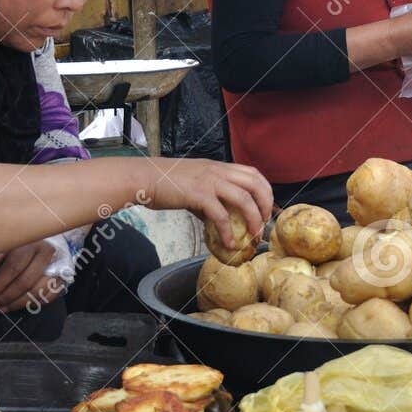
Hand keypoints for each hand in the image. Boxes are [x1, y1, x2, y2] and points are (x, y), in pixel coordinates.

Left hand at [0, 241, 62, 312]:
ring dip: (18, 304)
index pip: (14, 267)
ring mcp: (58, 269)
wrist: (54, 242)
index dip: (0, 283)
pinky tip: (19, 305)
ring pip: (37, 292)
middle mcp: (47, 255)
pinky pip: (48, 298)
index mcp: (33, 244)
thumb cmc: (28, 245)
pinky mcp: (63, 280)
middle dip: (7, 296)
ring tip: (4, 308)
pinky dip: (32, 304)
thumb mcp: (12, 244)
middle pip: (26, 282)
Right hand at [142, 159, 273, 250]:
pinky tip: (229, 244)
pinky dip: (228, 232)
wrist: (144, 178)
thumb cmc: (166, 182)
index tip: (267, 208)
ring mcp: (210, 181)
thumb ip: (210, 198)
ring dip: (253, 219)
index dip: (266, 191)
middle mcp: (219, 171)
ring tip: (254, 235)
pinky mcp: (199, 195)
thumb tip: (219, 220)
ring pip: (244, 199)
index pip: (254, 174)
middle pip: (256, 185)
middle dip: (266, 205)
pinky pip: (221, 216)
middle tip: (264, 223)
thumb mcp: (195, 184)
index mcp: (220, 167)